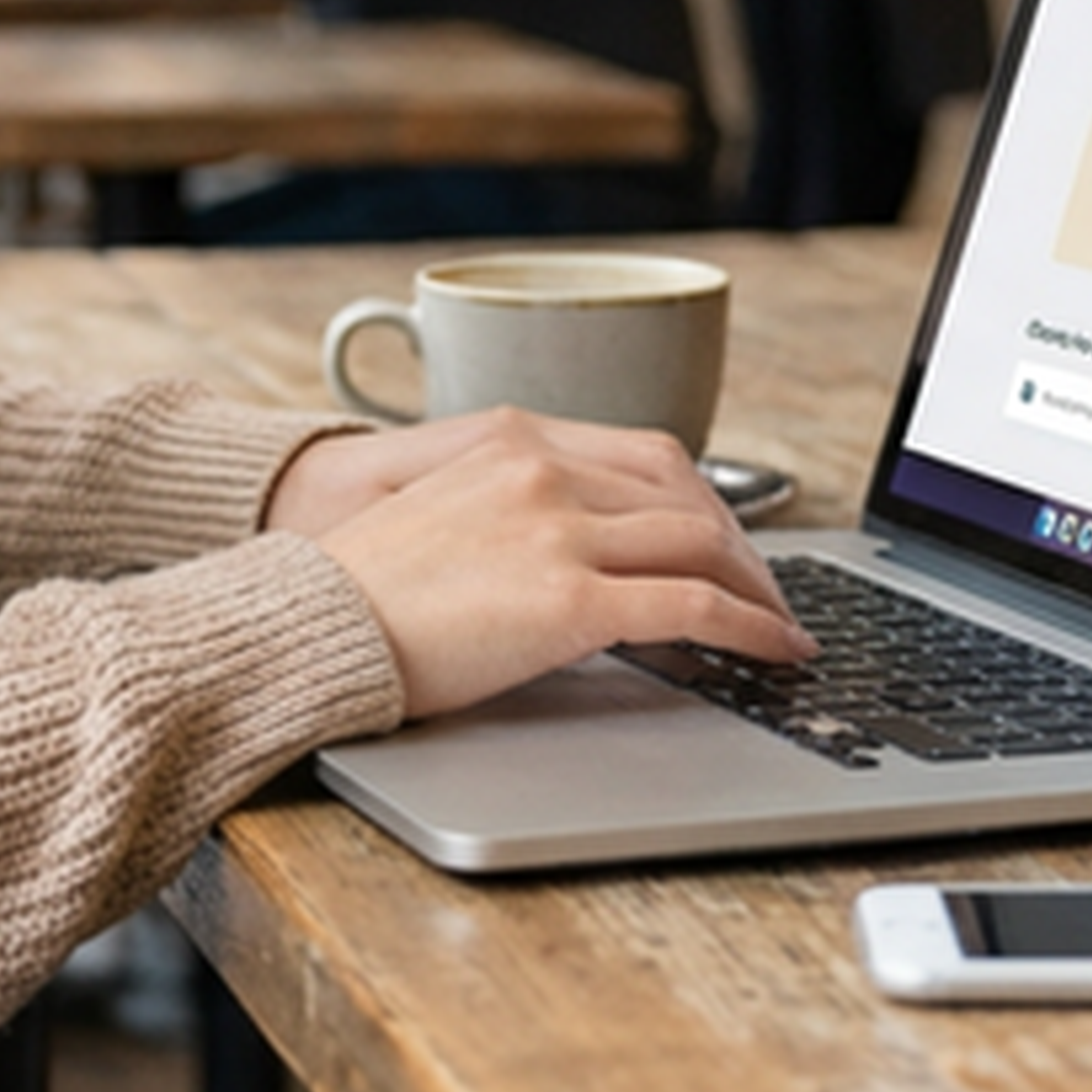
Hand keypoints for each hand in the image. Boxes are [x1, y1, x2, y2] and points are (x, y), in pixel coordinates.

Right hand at [284, 411, 813, 719]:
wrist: (310, 627)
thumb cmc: (365, 592)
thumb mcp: (447, 515)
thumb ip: (521, 513)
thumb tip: (591, 558)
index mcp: (516, 440)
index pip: (653, 456)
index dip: (710, 504)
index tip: (733, 544)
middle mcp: (545, 469)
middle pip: (691, 495)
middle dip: (745, 548)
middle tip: (769, 593)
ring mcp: (559, 530)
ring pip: (704, 545)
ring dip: (759, 589)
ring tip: (780, 627)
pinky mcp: (568, 600)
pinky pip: (693, 607)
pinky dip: (751, 627)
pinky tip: (775, 651)